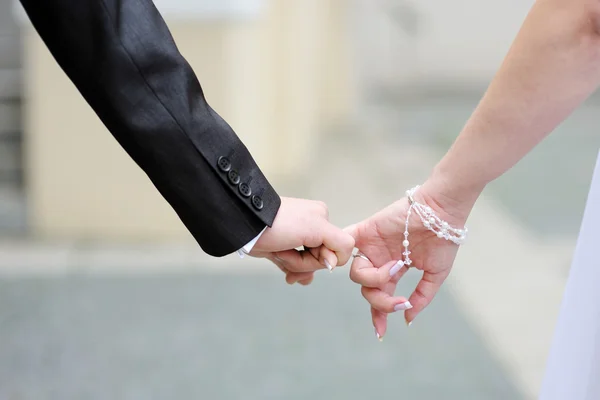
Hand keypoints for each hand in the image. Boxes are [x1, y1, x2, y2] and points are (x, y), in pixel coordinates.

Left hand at [250, 197, 354, 284]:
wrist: (244, 224)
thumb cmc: (277, 223)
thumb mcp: (314, 228)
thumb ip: (336, 242)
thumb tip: (335, 263)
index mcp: (322, 218)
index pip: (339, 249)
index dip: (326, 258)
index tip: (311, 253)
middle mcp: (312, 228)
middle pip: (322, 259)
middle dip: (305, 263)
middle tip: (287, 254)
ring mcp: (297, 240)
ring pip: (308, 265)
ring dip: (295, 266)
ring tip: (279, 256)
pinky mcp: (284, 248)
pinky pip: (296, 266)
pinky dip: (293, 270)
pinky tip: (288, 276)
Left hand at [346, 179, 477, 338]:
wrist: (442, 213)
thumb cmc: (442, 240)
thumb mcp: (435, 274)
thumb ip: (421, 297)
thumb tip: (408, 318)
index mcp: (394, 268)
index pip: (380, 295)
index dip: (379, 314)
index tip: (381, 333)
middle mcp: (380, 259)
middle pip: (367, 289)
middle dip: (381, 301)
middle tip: (399, 302)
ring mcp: (371, 246)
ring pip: (356, 273)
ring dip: (375, 279)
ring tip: (397, 268)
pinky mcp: (365, 231)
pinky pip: (344, 243)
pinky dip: (340, 253)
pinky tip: (356, 263)